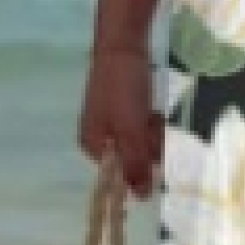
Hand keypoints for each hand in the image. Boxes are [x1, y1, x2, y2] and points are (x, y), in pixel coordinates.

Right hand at [77, 48, 163, 198]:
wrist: (125, 46)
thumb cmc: (124, 89)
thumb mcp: (131, 130)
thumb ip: (135, 164)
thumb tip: (141, 198)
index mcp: (92, 146)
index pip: (120, 175)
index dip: (139, 164)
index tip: (147, 144)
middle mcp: (99, 138)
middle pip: (133, 159)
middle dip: (147, 144)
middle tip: (149, 122)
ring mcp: (112, 123)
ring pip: (141, 143)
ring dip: (152, 131)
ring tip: (151, 112)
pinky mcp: (124, 111)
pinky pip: (142, 127)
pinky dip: (150, 120)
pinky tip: (151, 108)